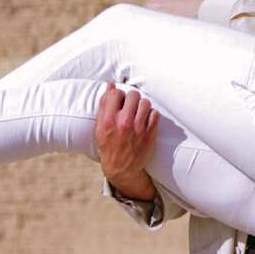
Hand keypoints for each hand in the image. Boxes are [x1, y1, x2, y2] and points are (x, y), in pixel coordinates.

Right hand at [95, 82, 159, 200]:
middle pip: (133, 95)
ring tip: (138, 112)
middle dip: (131, 98)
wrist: (121, 168)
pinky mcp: (150, 134)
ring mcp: (138, 129)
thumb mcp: (99, 127)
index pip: (116, 93)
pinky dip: (150, 115)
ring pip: (145, 103)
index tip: (118, 101)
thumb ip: (104, 105)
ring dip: (141, 105)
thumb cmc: (109, 145)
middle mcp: (124, 123)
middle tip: (129, 105)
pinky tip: (145, 120)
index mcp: (108, 120)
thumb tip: (111, 85)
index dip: (118, 95)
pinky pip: (155, 114)